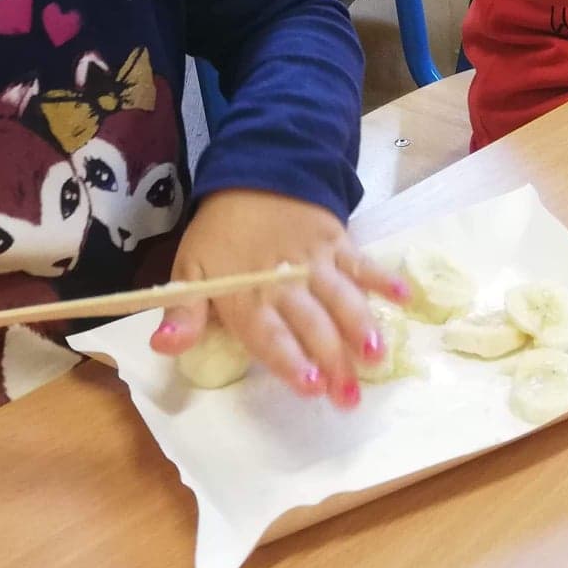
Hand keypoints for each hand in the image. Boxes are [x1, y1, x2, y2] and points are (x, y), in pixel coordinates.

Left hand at [150, 189, 404, 409]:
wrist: (255, 171)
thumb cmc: (222, 233)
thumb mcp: (189, 270)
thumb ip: (182, 313)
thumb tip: (163, 347)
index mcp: (246, 295)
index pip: (269, 334)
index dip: (290, 360)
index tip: (311, 385)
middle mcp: (284, 282)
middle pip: (311, 324)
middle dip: (332, 361)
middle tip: (350, 396)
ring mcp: (316, 261)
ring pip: (341, 297)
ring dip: (361, 325)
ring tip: (377, 355)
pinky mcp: (339, 242)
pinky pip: (363, 262)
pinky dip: (383, 278)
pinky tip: (404, 297)